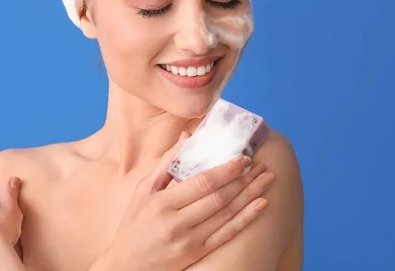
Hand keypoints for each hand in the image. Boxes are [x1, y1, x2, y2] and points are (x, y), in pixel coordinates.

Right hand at [102, 131, 274, 270]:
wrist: (126, 267)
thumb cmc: (134, 225)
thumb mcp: (143, 192)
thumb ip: (166, 165)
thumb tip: (186, 137)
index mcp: (161, 203)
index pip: (201, 182)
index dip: (225, 170)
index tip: (243, 158)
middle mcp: (176, 223)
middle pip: (218, 197)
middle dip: (243, 179)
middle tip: (262, 165)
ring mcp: (188, 241)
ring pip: (226, 214)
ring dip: (250, 195)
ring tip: (267, 180)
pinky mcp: (197, 254)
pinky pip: (227, 235)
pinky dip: (246, 219)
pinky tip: (261, 205)